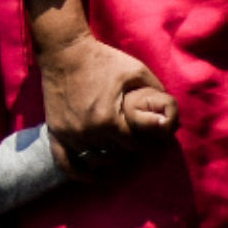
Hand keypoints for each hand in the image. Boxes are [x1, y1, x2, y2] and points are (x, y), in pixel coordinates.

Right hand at [37, 33, 177, 171]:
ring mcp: (70, 133)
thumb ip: (156, 91)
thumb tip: (171, 113)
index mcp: (109, 120)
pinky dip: (78, 173)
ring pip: (94, 159)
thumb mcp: (136, 71)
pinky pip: (65, 162)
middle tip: (133, 143)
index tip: (148, 138)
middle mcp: (88, 132)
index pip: (134, 147)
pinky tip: (92, 177)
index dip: (144, 143)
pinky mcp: (55, 131)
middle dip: (126, 150)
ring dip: (107, 157)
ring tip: (117, 151)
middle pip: (115, 155)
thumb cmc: (103, 59)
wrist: (66, 51)